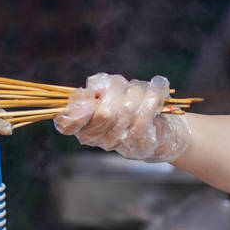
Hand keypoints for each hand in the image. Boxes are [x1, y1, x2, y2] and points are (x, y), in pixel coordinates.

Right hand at [54, 73, 191, 162]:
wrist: (164, 130)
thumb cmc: (133, 108)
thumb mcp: (111, 93)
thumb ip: (98, 86)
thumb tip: (96, 88)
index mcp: (85, 127)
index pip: (66, 124)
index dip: (75, 110)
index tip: (90, 98)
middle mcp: (100, 139)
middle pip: (103, 112)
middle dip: (117, 90)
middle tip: (125, 87)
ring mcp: (122, 143)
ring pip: (126, 109)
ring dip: (137, 92)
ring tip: (143, 92)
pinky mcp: (142, 143)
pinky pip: (146, 114)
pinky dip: (153, 96)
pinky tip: (157, 92)